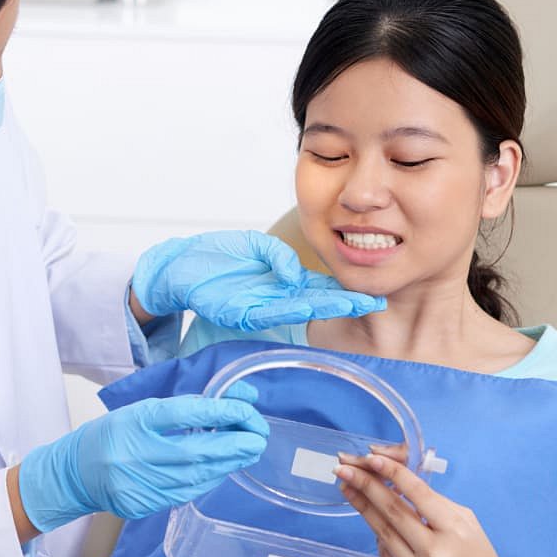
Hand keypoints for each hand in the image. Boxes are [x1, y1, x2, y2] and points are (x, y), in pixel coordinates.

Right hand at [19, 396, 268, 531]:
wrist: (74, 473)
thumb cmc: (112, 435)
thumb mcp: (143, 411)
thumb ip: (186, 407)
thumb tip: (235, 399)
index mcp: (133, 422)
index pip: (182, 413)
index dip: (219, 410)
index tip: (246, 408)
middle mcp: (135, 453)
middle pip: (196, 451)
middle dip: (234, 444)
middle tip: (259, 437)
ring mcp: (139, 483)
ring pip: (195, 476)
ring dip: (228, 464)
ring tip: (248, 451)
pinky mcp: (143, 504)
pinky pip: (185, 493)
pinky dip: (209, 480)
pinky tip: (223, 469)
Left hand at [131, 230, 384, 331]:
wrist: (181, 268)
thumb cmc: (218, 257)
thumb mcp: (253, 245)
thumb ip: (277, 255)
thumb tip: (294, 272)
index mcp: (283, 281)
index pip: (320, 287)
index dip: (343, 291)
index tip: (369, 293)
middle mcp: (277, 297)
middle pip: (316, 301)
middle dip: (344, 303)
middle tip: (374, 303)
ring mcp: (260, 307)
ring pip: (298, 308)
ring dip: (324, 307)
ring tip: (351, 305)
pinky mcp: (241, 312)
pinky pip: (269, 310)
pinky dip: (290, 307)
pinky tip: (309, 305)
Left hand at [337, 452, 515, 556]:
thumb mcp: (468, 525)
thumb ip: (436, 505)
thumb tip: (400, 482)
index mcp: (455, 531)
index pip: (418, 495)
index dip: (393, 473)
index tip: (372, 458)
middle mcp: (434, 553)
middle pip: (392, 511)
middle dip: (365, 485)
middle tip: (344, 467)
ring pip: (382, 532)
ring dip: (362, 507)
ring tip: (347, 486)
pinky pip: (385, 555)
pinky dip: (380, 536)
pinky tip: (374, 521)